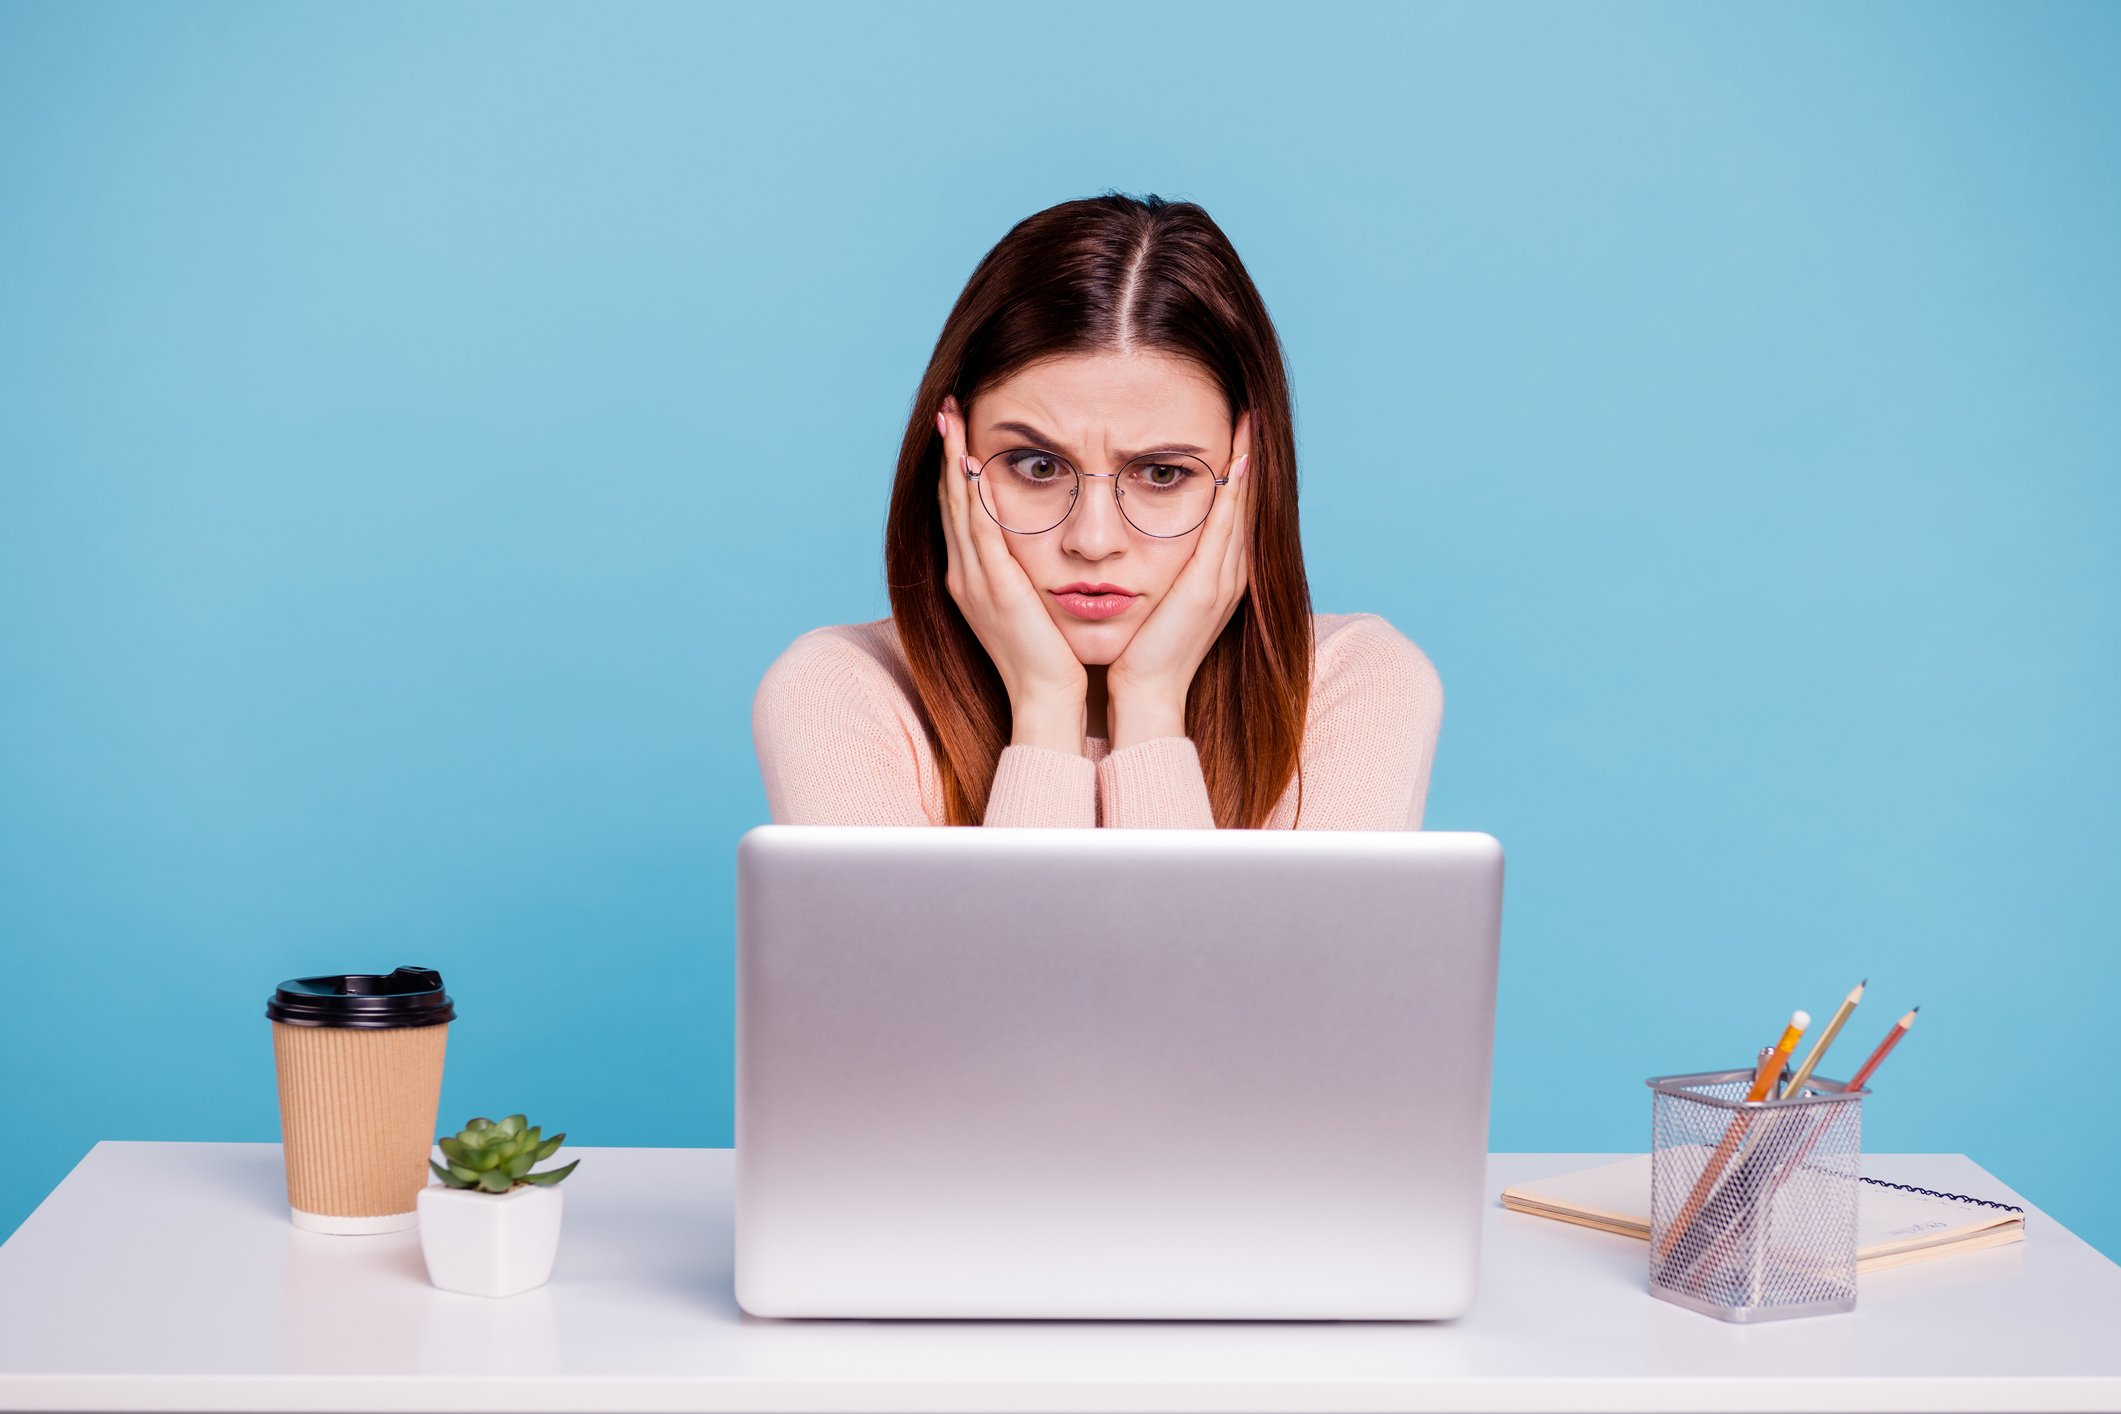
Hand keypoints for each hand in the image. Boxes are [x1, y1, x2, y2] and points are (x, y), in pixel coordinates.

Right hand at [935, 396, 1087, 746]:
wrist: (1047, 702)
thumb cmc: (1050, 660)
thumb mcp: (1033, 607)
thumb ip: (1028, 574)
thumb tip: (1048, 544)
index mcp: (974, 580)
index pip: (960, 512)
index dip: (955, 469)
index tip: (958, 429)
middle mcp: (964, 576)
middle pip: (950, 501)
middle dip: (946, 452)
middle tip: (945, 408)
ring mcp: (974, 581)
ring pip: (958, 508)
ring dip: (952, 460)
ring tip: (950, 418)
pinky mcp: (993, 588)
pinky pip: (978, 530)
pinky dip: (971, 495)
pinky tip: (969, 463)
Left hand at [1106, 411, 1253, 747]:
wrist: (1146, 695)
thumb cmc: (1141, 653)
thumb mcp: (1153, 600)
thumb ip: (1156, 569)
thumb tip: (1136, 540)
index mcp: (1216, 577)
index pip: (1233, 514)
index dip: (1238, 474)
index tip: (1235, 433)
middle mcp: (1229, 574)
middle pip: (1246, 504)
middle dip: (1249, 457)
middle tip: (1249, 413)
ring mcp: (1224, 580)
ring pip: (1242, 509)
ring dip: (1247, 464)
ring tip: (1247, 422)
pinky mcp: (1209, 587)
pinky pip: (1227, 528)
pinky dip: (1234, 493)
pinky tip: (1235, 461)